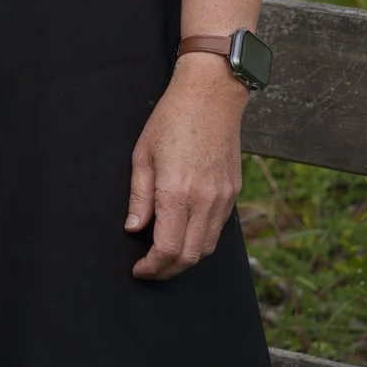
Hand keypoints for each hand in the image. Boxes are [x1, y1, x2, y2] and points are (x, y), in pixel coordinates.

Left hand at [124, 54, 245, 278]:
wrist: (211, 95)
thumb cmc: (171, 119)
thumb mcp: (143, 155)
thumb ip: (139, 197)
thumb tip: (133, 229)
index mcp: (177, 192)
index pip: (168, 249)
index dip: (152, 267)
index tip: (139, 269)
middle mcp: (205, 200)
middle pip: (190, 257)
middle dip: (167, 270)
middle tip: (149, 269)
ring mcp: (223, 198)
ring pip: (207, 247)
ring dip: (185, 259)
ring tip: (164, 255)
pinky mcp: (233, 192)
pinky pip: (218, 229)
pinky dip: (200, 240)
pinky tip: (184, 232)